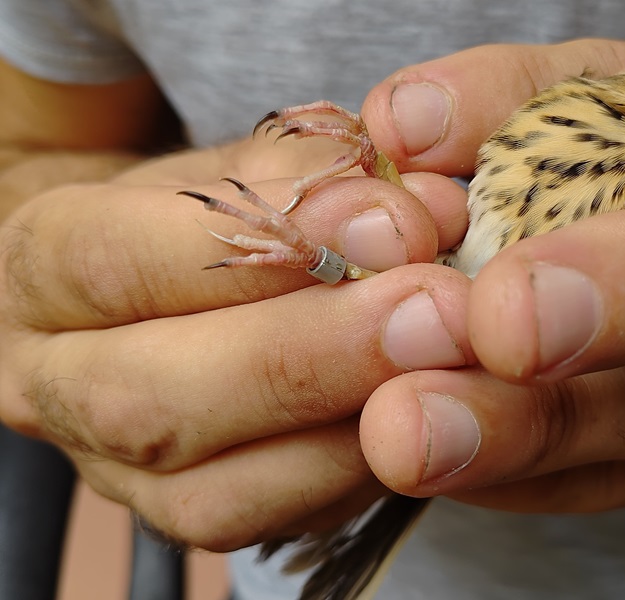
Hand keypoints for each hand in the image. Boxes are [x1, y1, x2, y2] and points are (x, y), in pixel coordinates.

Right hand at [0, 121, 475, 548]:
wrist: (162, 281)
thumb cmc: (201, 212)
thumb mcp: (242, 163)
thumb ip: (315, 175)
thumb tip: (412, 210)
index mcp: (47, 268)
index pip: (125, 263)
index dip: (264, 249)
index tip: (393, 227)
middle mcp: (57, 384)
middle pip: (159, 401)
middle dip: (314, 359)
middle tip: (438, 314)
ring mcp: (117, 470)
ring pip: (213, 495)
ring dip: (345, 436)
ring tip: (445, 370)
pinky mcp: (187, 513)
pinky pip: (273, 523)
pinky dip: (356, 476)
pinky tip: (420, 418)